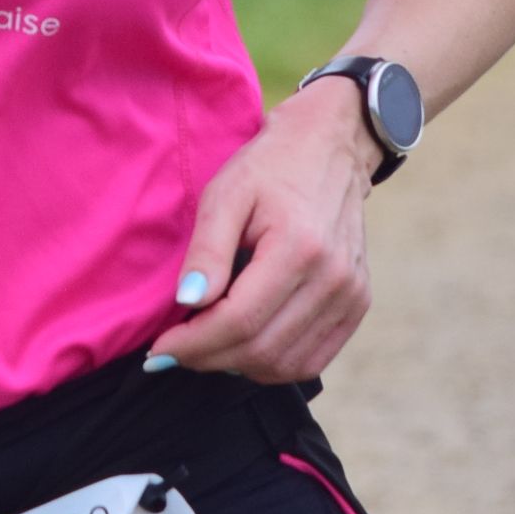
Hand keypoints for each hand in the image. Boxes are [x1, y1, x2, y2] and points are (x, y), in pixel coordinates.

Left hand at [147, 83, 375, 382]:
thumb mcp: (226, 193)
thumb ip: (207, 250)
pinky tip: (242, 346)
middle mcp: (334, 278)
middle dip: (208, 358)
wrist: (330, 148)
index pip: (239, 321)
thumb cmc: (270, 167)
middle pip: (262, 349)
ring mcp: (352, 295)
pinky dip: (272, 364)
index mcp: (299, 247)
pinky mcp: (357, 304)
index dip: (194, 344)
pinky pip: (312, 359)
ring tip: (205, 345)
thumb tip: (188, 303)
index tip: (157, 351)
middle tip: (174, 350)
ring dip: (237, 365)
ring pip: (286, 364)